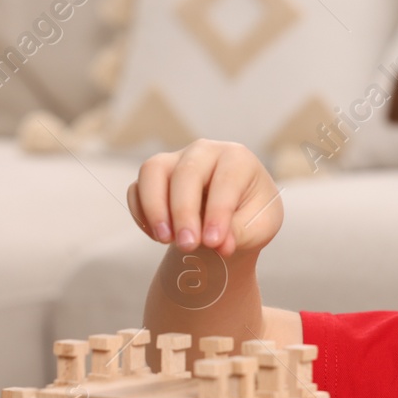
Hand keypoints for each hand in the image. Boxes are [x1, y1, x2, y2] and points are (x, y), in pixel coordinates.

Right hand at [127, 139, 282, 258]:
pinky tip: (158, 237)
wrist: (233, 218)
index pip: (226, 180)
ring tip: (165, 240)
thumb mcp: (261, 228)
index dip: (218, 213)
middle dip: (184, 212)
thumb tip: (219, 245)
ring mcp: (175, 160)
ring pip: (152, 171)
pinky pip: (137, 189)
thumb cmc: (251, 216)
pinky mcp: (154, 177)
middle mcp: (204, 151)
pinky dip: (142, 214)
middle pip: (186, 173)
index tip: (215, 244)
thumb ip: (241, 233)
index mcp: (237, 158)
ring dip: (155, 208)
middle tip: (188, 246)